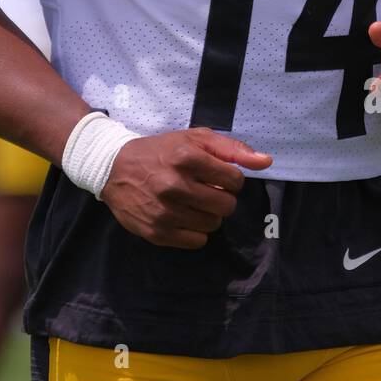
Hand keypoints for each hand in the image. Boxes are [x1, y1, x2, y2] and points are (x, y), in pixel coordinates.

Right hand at [100, 127, 272, 248]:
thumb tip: (267, 162)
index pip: (235, 180)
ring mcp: (165, 211)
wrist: (114, 168)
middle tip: (205, 190)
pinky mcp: (156, 232)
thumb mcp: (194, 139)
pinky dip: (195, 231)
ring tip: (192, 202)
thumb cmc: (160, 151)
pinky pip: (197, 242)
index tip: (215, 175)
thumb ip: (232, 149)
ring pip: (213, 225)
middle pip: (227, 205)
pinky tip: (182, 216)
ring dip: (208, 214)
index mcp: (186, 158)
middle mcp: (175, 185)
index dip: (230, 178)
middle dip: (221, 198)